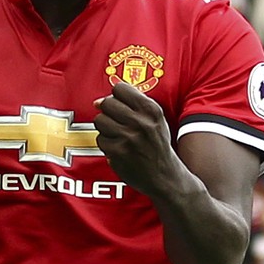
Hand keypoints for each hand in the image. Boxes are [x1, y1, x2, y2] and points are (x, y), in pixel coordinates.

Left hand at [94, 81, 180, 196]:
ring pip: (100, 121)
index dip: (116, 96)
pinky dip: (107, 144)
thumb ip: (131, 104)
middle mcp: (141, 122)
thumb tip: (98, 101)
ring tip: (118, 135)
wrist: (165, 175)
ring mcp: (128, 138)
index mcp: (151, 110)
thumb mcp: (155, 119)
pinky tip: (119, 148)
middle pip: (107, 103)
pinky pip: (100, 139)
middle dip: (109, 111)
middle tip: (118, 122)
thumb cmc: (157, 144)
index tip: (120, 105)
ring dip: (106, 128)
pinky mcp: (118, 153)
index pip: (120, 88)